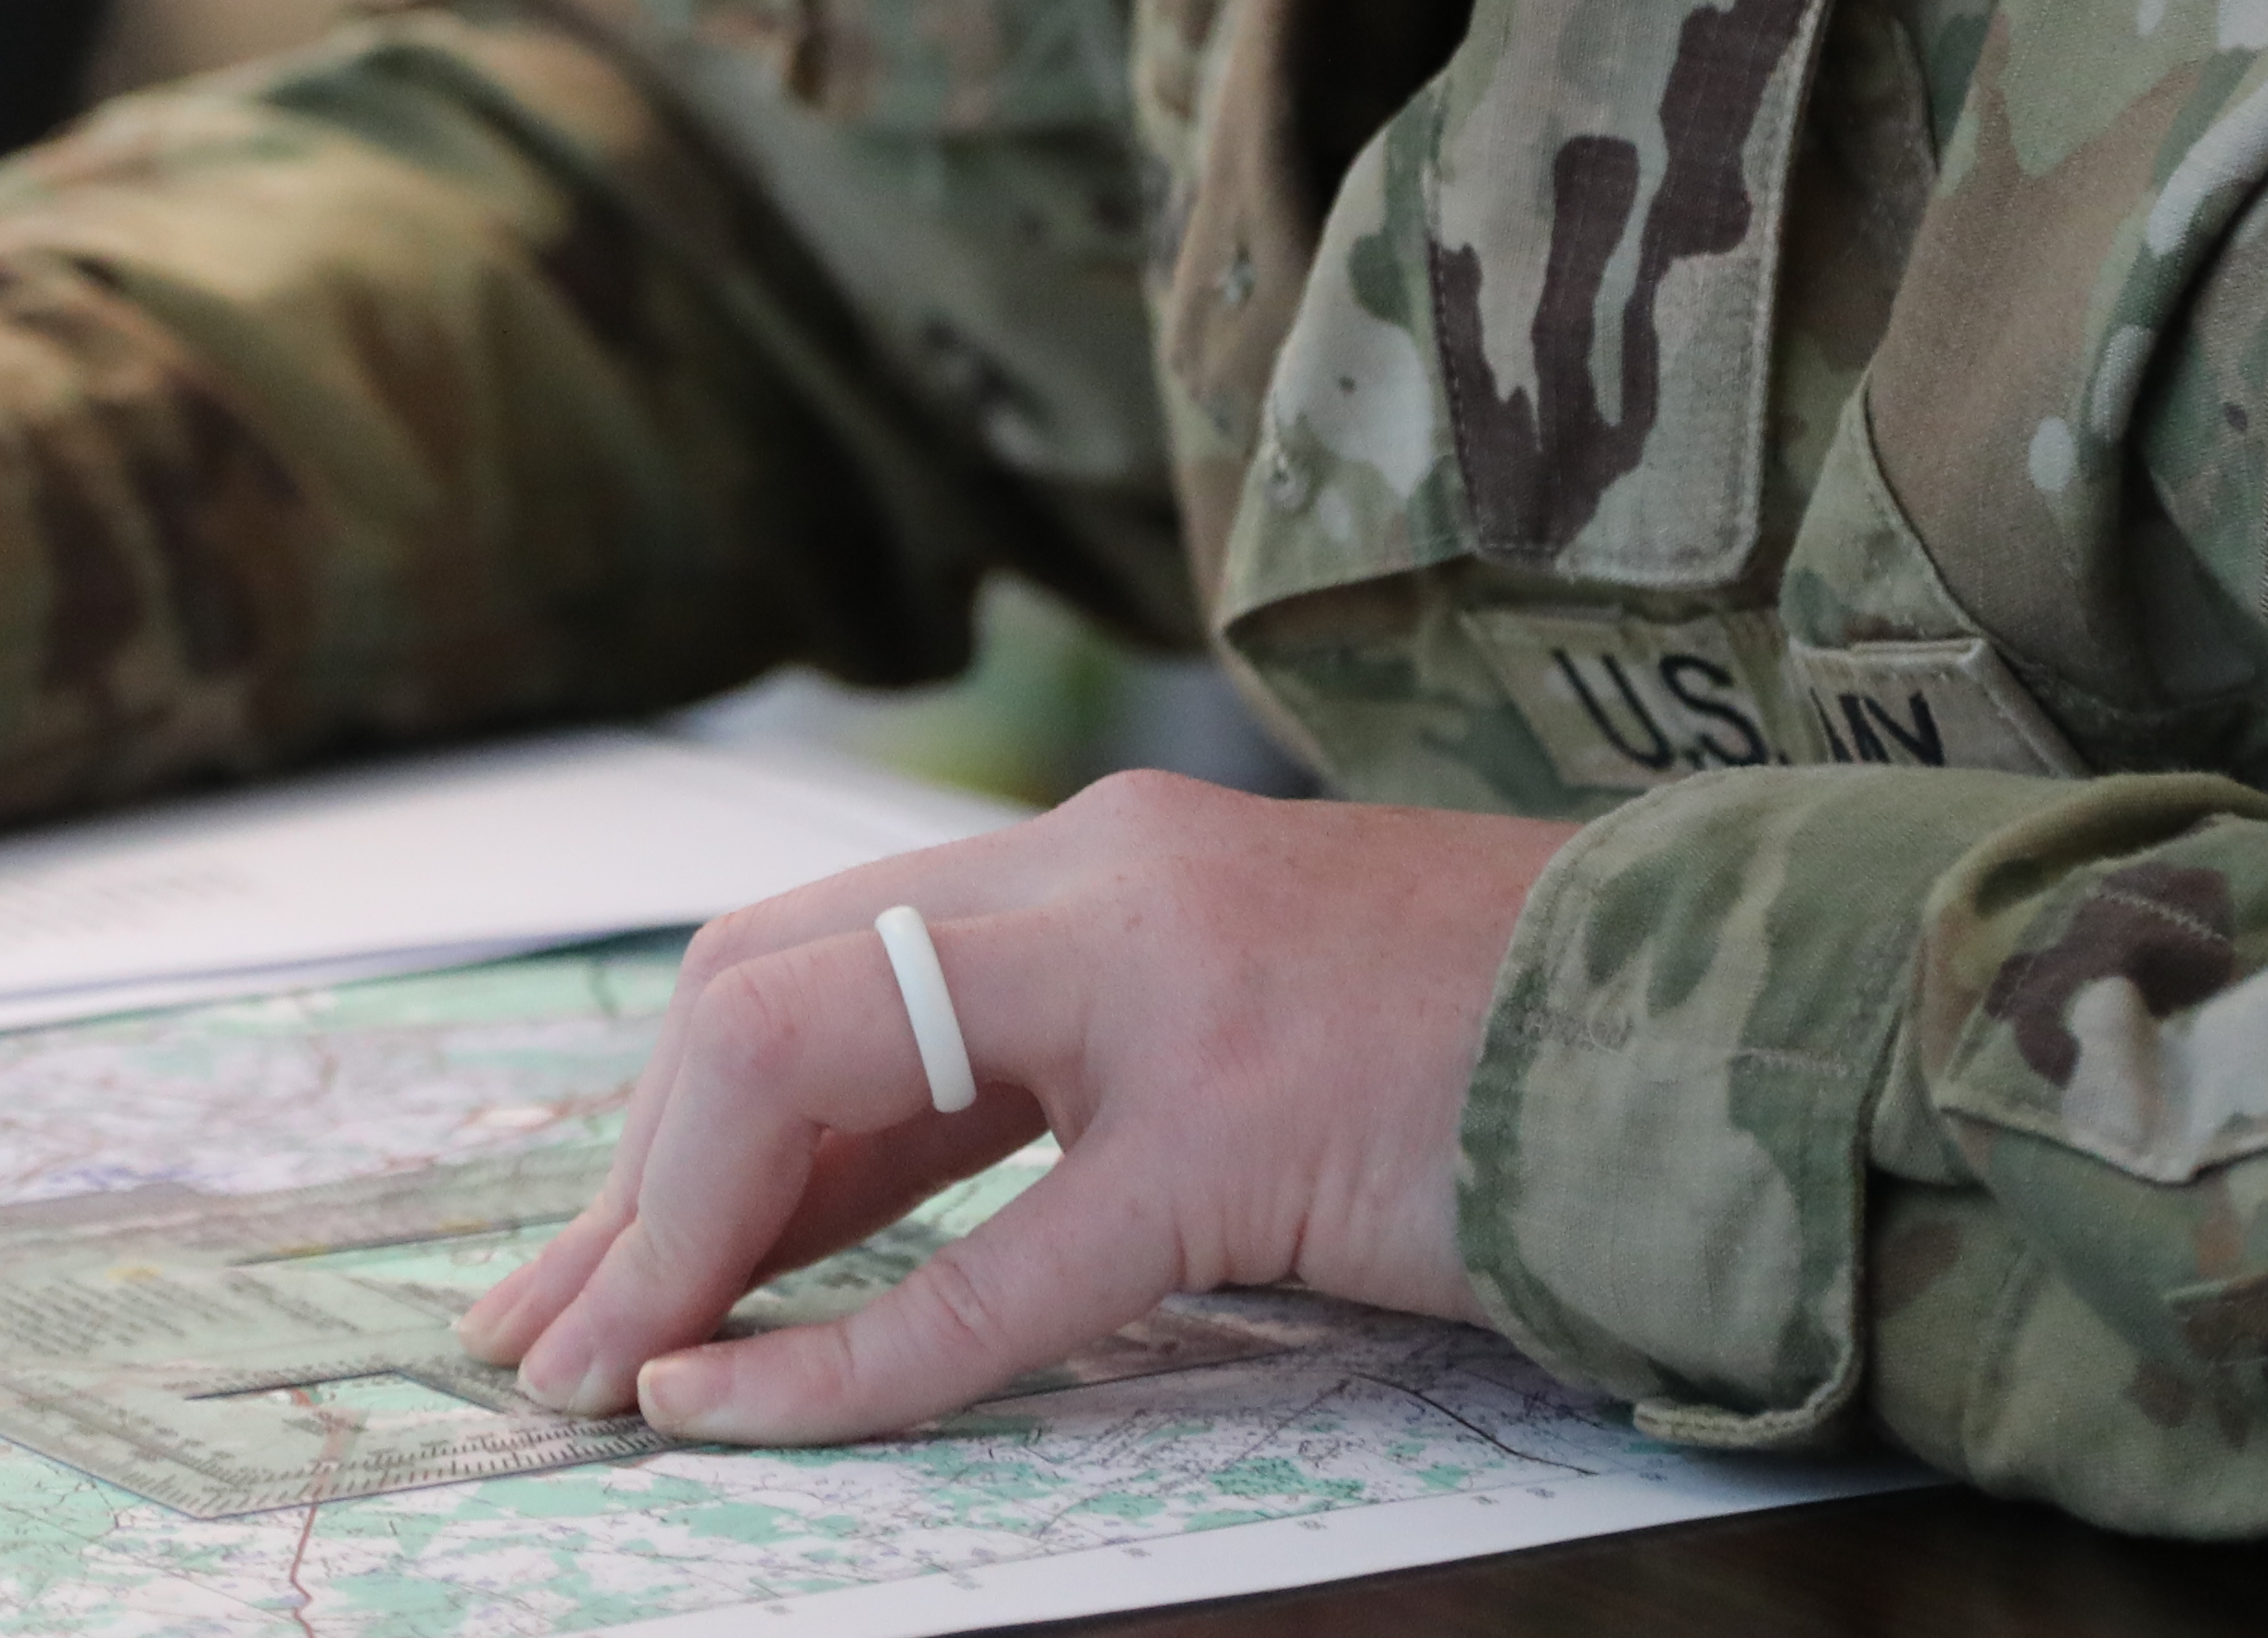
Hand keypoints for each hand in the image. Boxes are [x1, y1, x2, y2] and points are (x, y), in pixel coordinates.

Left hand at [459, 770, 1572, 1443]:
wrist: (1725, 1029)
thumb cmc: (1497, 1063)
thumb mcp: (1244, 1038)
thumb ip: (1077, 1082)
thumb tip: (872, 1214)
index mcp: (1102, 861)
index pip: (810, 962)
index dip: (680, 1120)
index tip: (607, 1266)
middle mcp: (1105, 882)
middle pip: (766, 999)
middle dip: (635, 1178)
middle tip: (542, 1338)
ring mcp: (1168, 996)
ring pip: (824, 1082)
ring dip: (684, 1246)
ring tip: (588, 1377)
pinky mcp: (1240, 1133)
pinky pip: (989, 1268)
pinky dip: (836, 1355)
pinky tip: (728, 1406)